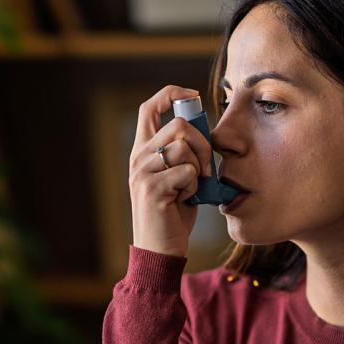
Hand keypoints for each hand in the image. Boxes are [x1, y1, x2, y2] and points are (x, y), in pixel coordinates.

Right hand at [128, 85, 212, 257]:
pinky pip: (188, 171)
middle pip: (179, 125)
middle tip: (205, 168)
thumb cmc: (174, 215)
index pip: (149, 107)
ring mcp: (143, 172)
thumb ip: (183, 154)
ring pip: (185, 147)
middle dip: (202, 143)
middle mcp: (139, 157)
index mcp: (143, 151)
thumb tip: (205, 132)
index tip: (192, 95)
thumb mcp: (177, 178)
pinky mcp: (153, 187)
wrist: (160, 250)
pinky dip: (195, 186)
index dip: (171, 94)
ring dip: (199, 169)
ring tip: (191, 189)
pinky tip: (185, 200)